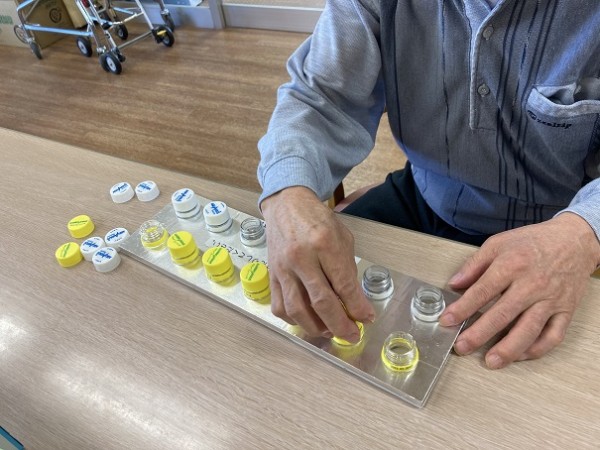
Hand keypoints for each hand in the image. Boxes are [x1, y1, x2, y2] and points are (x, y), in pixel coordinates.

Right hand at [261, 187, 374, 341]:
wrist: (286, 205)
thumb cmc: (318, 220)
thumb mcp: (342, 237)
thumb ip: (348, 270)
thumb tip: (355, 302)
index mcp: (324, 244)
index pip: (343, 285)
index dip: (357, 307)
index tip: (367, 319)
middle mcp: (301, 257)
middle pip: (321, 302)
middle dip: (340, 324)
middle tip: (352, 335)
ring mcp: (283, 268)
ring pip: (297, 309)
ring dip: (316, 328)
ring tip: (330, 331)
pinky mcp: (272, 275)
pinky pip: (279, 306)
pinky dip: (294, 320)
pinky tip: (307, 321)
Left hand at [440, 213, 599, 368]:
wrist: (574, 240)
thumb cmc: (533, 242)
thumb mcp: (498, 243)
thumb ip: (474, 265)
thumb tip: (454, 284)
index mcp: (512, 265)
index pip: (482, 291)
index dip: (462, 308)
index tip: (447, 321)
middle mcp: (532, 284)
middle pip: (502, 314)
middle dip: (479, 334)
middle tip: (462, 347)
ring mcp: (551, 300)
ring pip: (528, 330)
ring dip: (508, 349)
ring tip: (491, 361)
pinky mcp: (566, 311)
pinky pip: (553, 336)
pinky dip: (537, 349)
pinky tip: (520, 356)